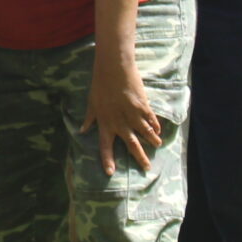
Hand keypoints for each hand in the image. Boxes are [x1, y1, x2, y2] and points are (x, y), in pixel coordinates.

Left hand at [81, 59, 160, 175]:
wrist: (114, 68)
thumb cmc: (100, 84)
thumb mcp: (91, 103)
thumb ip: (89, 118)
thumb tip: (83, 130)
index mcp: (105, 123)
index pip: (105, 146)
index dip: (107, 160)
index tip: (110, 173)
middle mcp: (120, 123)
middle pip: (132, 145)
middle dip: (140, 158)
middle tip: (147, 168)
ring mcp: (133, 115)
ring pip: (145, 133)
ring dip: (152, 141)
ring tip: (157, 146)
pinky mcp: (143, 106)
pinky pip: (151, 120)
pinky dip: (155, 126)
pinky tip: (158, 131)